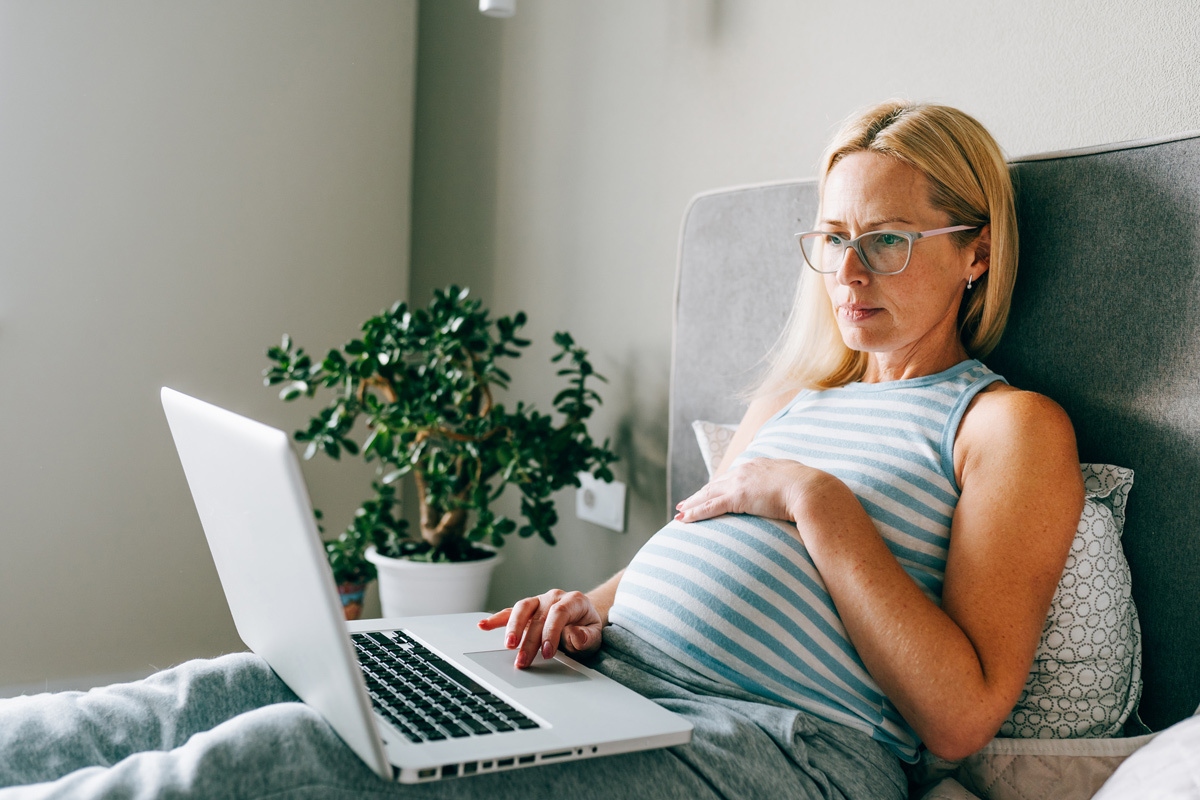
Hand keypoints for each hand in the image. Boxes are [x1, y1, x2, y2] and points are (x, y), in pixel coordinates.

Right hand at [477, 588, 603, 667]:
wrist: (583, 619)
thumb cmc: (587, 629)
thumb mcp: (595, 636)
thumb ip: (586, 636)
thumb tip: (576, 635)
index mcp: (574, 601)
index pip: (559, 613)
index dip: (551, 632)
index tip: (547, 652)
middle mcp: (554, 597)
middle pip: (538, 615)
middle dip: (530, 640)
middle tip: (524, 660)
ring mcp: (539, 602)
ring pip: (522, 608)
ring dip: (512, 627)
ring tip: (508, 645)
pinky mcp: (527, 610)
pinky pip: (510, 612)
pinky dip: (496, 619)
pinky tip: (483, 626)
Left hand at [674, 457, 828, 523]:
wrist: (814, 491)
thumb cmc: (814, 491)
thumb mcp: (801, 485)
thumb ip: (792, 488)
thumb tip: (798, 499)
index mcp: (761, 465)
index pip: (735, 476)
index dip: (721, 485)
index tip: (713, 491)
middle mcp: (747, 470)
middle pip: (717, 483)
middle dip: (701, 493)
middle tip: (687, 502)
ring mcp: (740, 482)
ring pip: (708, 494)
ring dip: (692, 504)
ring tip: (680, 512)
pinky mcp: (737, 497)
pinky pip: (710, 506)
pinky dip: (695, 512)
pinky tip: (683, 519)